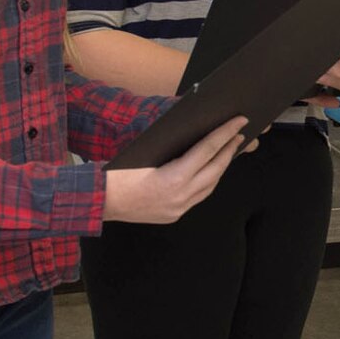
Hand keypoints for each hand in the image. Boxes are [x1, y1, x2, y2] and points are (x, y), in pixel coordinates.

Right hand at [102, 117, 246, 223]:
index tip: (239, 122)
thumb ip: (173, 147)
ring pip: (211, 185)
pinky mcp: (174, 216)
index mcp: (175, 178)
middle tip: (239, 133)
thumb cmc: (118, 173)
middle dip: (229, 149)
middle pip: (215, 169)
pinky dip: (207, 181)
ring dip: (221, 166)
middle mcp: (181, 196)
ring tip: (228, 150)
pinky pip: (199, 196)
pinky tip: (210, 171)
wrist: (100, 201)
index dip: (225, 133)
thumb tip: (196, 135)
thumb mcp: (147, 153)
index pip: (208, 150)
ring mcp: (179, 209)